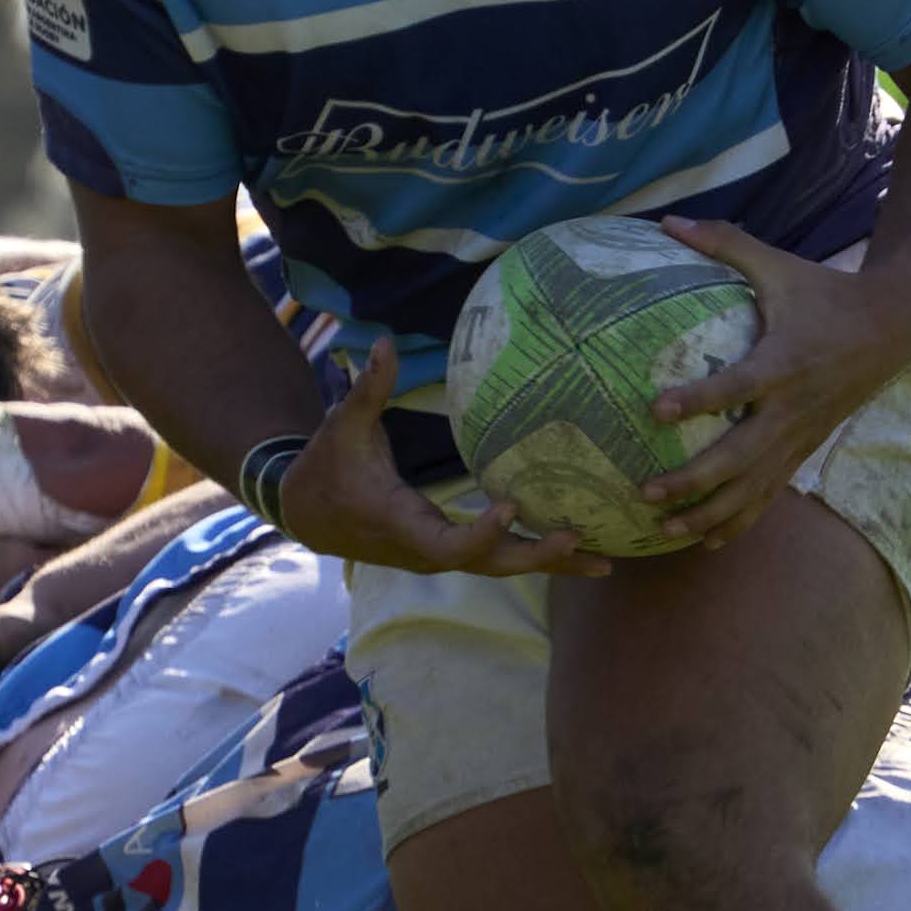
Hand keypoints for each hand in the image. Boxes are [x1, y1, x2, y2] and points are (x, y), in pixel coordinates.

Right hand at [274, 335, 599, 580]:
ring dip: (549, 565)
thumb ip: (369, 389)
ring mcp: (438, 556)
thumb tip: (385, 343)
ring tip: (604, 563)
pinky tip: (574, 547)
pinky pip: (495, 558)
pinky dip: (533, 556)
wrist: (306, 515)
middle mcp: (426, 551)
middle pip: (490, 565)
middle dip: (537, 557)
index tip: (512, 505)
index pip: (449, 546)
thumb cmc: (326, 468)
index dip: (480, 532)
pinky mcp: (446, 552)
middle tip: (583, 540)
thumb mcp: (343, 427)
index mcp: (403, 525)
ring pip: (499, 567)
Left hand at [637, 219, 910, 546]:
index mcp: (781, 363)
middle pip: (739, 457)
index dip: (696, 401)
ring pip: (752, 489)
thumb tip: (667, 221)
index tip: (653, 410)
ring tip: (663, 531)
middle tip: (646, 491)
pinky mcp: (804, 450)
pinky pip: (770, 493)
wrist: (890, 328)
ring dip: (708, 513)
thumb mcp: (778, 265)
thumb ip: (725, 244)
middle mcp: (790, 409)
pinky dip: (739, 520)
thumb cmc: (825, 293)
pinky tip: (707, 540)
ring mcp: (799, 436)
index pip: (735, 389)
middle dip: (693, 480)